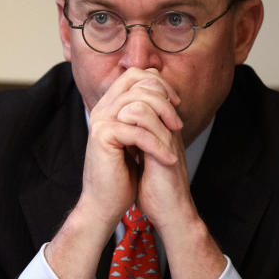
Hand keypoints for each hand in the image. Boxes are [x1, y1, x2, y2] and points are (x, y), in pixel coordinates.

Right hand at [46, 68, 180, 278]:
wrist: (106, 203)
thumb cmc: (124, 176)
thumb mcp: (140, 140)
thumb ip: (148, 116)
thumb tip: (165, 94)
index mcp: (109, 106)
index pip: (135, 75)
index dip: (159, 83)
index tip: (176, 104)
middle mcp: (102, 109)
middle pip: (138, 82)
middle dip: (164, 101)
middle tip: (177, 125)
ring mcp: (100, 120)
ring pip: (139, 105)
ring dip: (163, 122)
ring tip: (175, 140)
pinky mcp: (102, 136)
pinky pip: (138, 132)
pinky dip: (157, 146)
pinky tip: (168, 160)